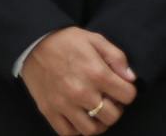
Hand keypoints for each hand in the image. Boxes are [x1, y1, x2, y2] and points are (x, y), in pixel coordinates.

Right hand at [20, 27, 135, 134]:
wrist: (35, 45)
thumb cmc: (68, 41)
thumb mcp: (97, 40)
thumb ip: (117, 58)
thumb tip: (130, 78)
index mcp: (97, 73)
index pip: (127, 95)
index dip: (128, 92)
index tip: (122, 88)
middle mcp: (82, 93)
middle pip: (112, 117)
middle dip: (116, 109)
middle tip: (110, 100)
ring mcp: (64, 105)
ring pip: (91, 130)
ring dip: (98, 123)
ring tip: (96, 111)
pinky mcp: (49, 112)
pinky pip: (68, 133)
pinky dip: (77, 130)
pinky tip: (80, 118)